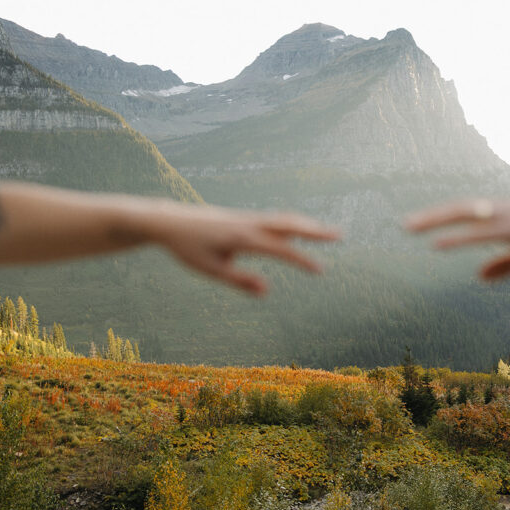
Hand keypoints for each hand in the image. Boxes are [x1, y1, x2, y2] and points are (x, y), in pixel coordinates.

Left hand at [141, 203, 339, 294]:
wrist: (169, 221)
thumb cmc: (188, 248)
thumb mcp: (211, 269)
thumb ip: (240, 280)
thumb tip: (267, 291)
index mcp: (242, 237)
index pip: (280, 249)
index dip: (302, 260)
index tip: (321, 270)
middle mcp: (249, 223)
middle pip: (289, 225)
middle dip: (315, 230)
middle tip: (340, 234)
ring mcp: (247, 218)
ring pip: (283, 219)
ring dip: (307, 225)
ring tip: (328, 232)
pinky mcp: (243, 218)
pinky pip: (273, 219)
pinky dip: (292, 223)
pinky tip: (299, 228)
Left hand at [405, 199, 509, 278]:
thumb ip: (504, 265)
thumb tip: (479, 276)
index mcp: (505, 215)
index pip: (468, 213)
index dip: (445, 217)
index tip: (422, 224)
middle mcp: (502, 210)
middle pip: (459, 209)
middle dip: (431, 216)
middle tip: (404, 225)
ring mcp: (508, 217)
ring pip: (464, 215)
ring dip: (435, 220)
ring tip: (410, 227)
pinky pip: (479, 233)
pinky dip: (456, 238)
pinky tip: (437, 244)